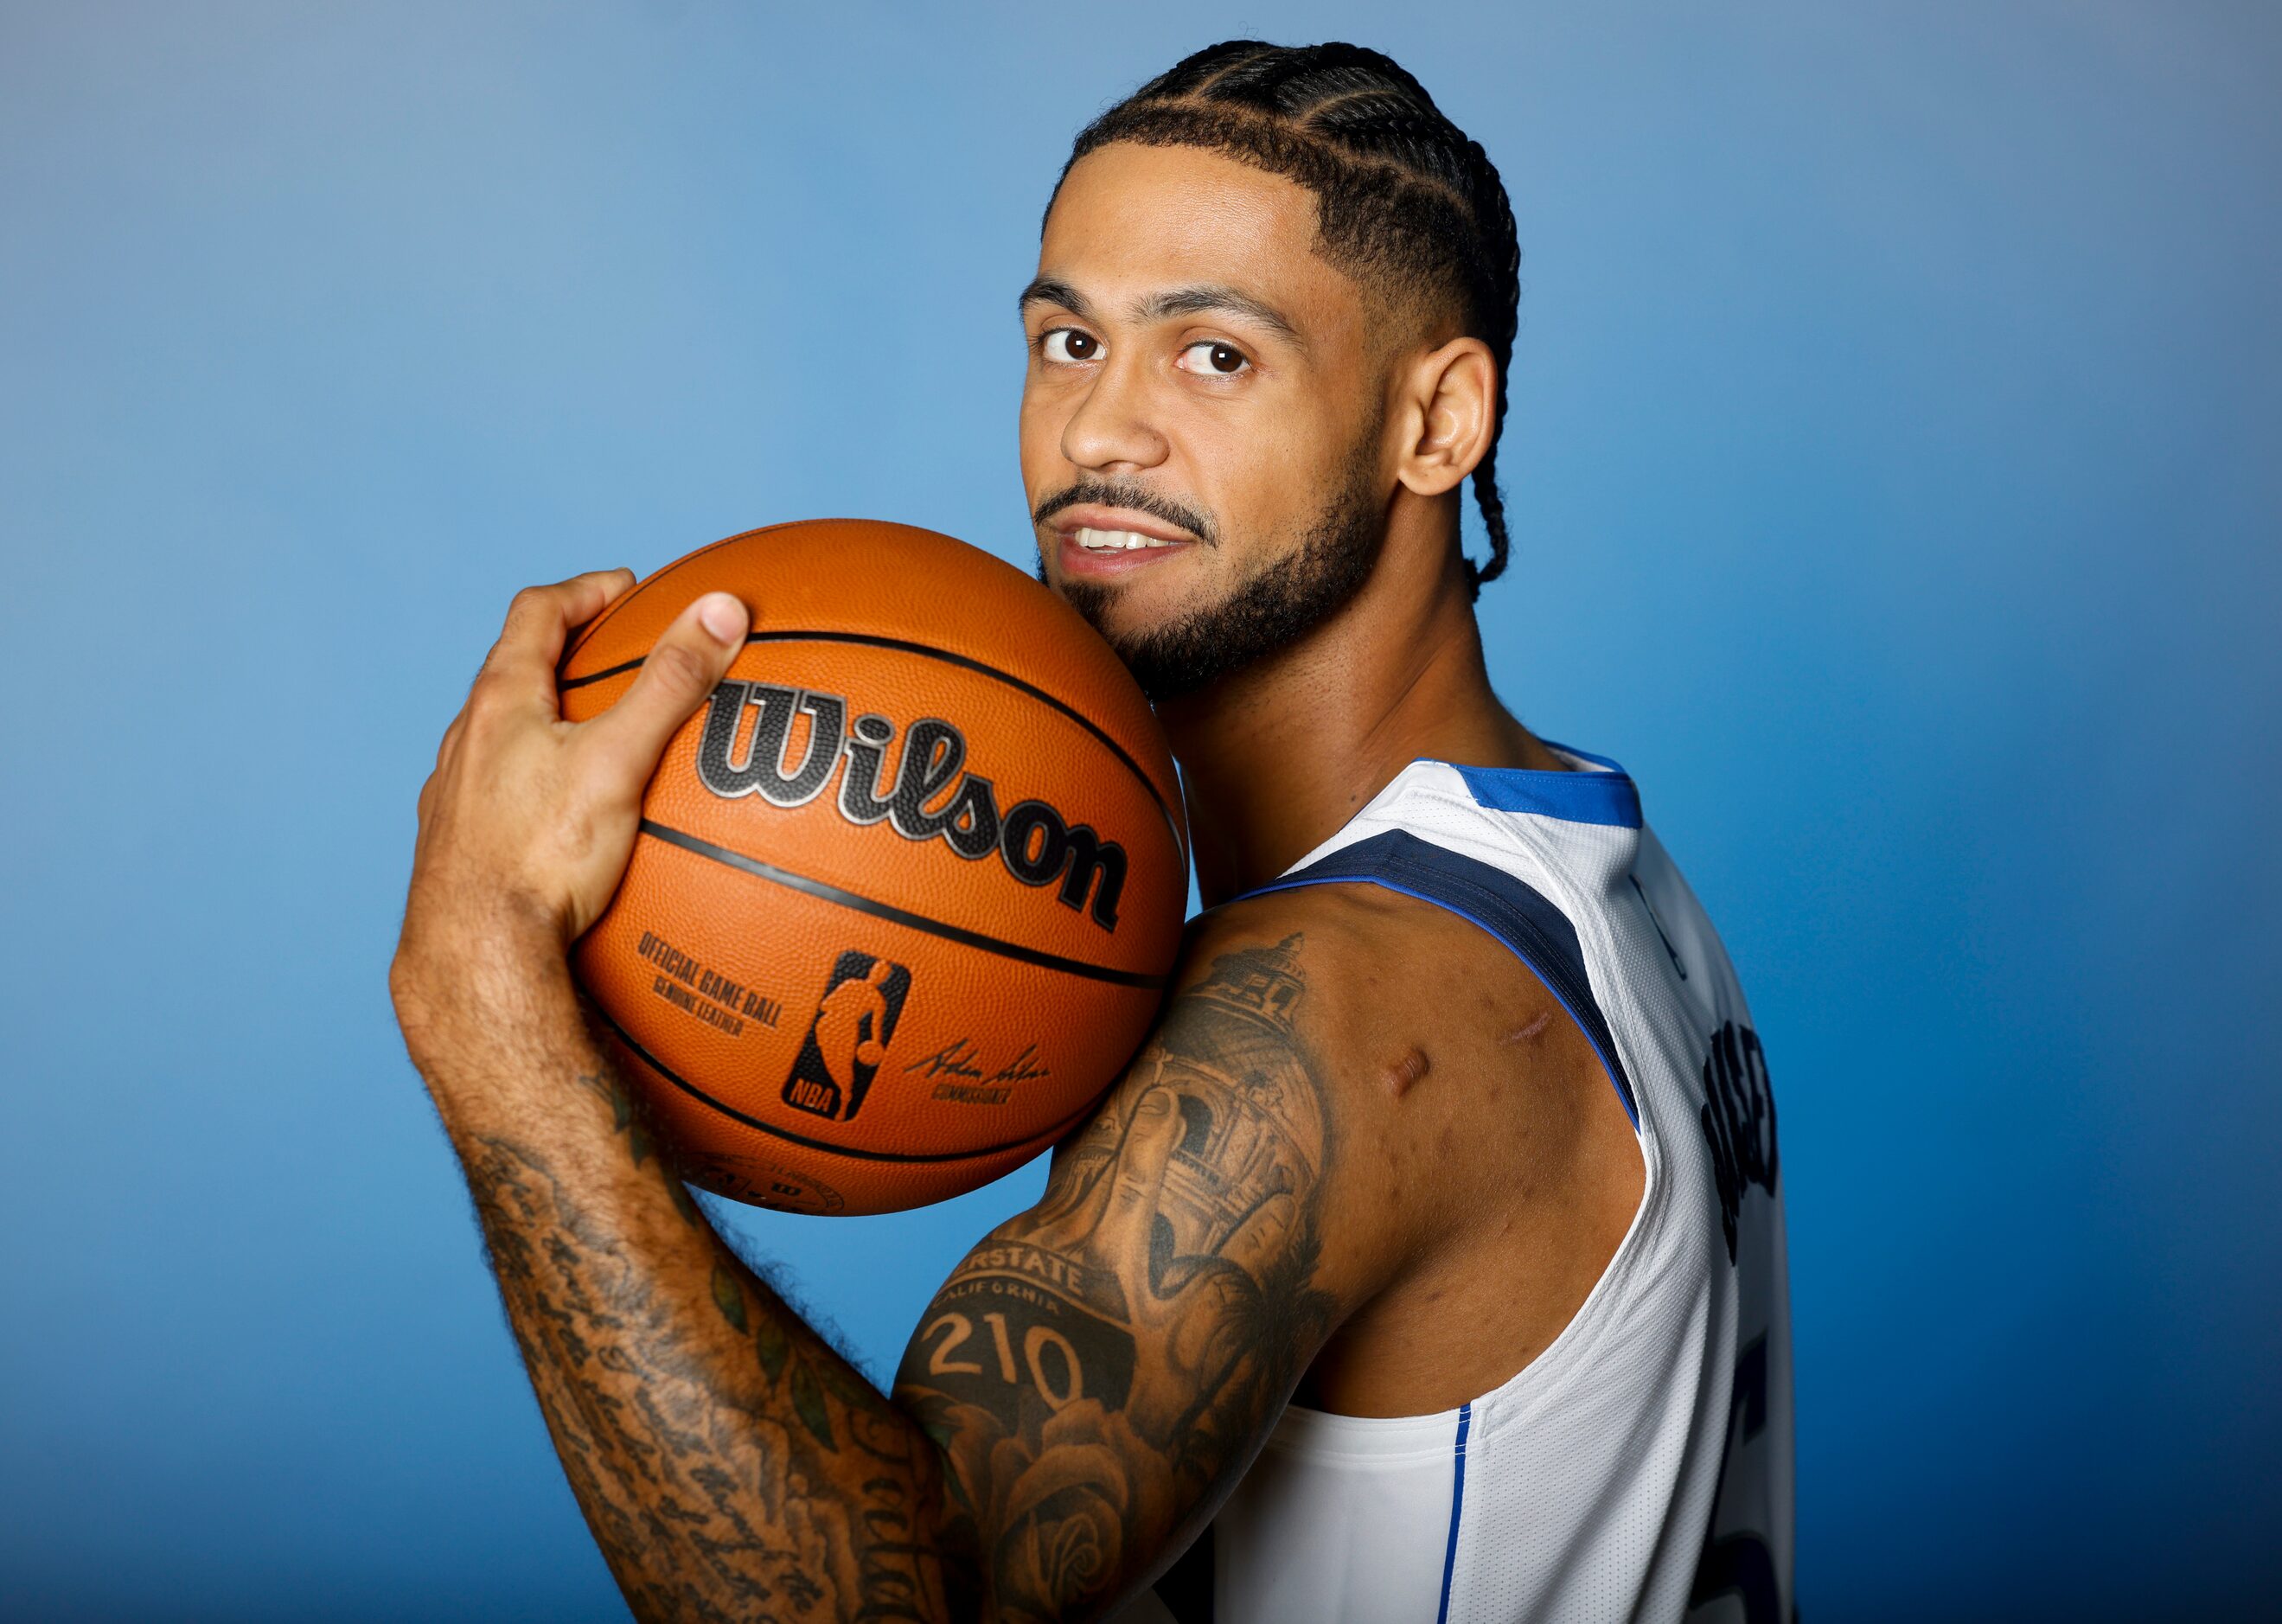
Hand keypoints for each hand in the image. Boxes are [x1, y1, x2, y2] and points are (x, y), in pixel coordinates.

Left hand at [390, 569, 749, 1049]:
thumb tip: (721, 610)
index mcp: (499, 704)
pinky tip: (569, 826)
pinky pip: (499, 799)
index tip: (626, 591)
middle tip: (617, 656)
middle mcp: (466, 743)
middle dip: (567, 655)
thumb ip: (671, 683)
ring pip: (500, 739)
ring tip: (595, 740)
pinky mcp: (458, 850)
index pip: (536, 614)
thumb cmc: (542, 855)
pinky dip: (536, 788)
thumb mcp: (620, 758)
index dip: (584, 593)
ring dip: (545, 723)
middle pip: (513, 672)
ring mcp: (454, 798)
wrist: (476, 954)